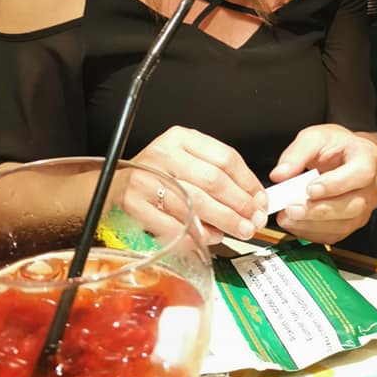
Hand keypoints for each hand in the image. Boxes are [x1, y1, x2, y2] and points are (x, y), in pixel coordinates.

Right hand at [134, 126, 267, 243]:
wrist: (116, 184)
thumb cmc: (159, 173)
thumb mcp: (186, 159)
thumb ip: (217, 173)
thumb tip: (254, 200)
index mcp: (180, 139)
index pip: (225, 158)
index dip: (248, 182)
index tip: (260, 200)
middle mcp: (163, 155)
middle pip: (213, 181)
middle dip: (240, 205)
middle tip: (254, 221)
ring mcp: (147, 179)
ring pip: (196, 204)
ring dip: (224, 222)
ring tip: (240, 231)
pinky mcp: (136, 205)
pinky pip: (174, 224)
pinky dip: (197, 234)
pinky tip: (210, 237)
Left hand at [268, 125, 376, 244]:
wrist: (346, 155)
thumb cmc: (335, 145)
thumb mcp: (314, 137)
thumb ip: (296, 153)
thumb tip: (280, 174)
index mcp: (367, 157)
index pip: (361, 173)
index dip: (336, 184)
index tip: (310, 189)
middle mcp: (372, 185)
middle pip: (353, 205)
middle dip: (319, 210)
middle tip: (292, 208)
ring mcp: (366, 206)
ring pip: (345, 224)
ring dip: (313, 224)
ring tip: (288, 217)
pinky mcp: (354, 221)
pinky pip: (336, 234)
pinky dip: (313, 232)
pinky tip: (295, 224)